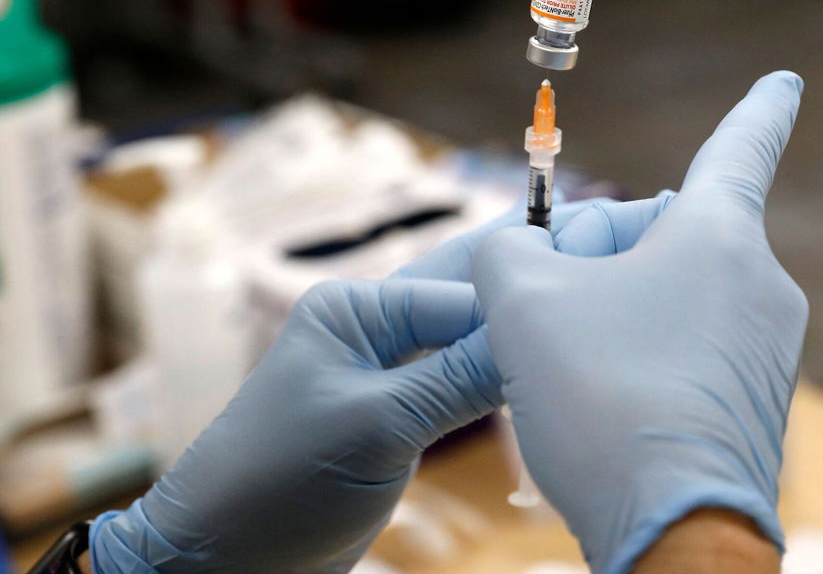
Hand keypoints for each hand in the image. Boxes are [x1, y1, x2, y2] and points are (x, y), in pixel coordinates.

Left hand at [90, 199, 597, 572]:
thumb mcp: (375, 426)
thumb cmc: (276, 483)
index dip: (522, 307)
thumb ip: (457, 378)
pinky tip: (539, 383)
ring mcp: (384, 377)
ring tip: (582, 332)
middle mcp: (371, 331)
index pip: (462, 294)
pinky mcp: (395, 421)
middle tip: (601, 277)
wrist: (221, 560)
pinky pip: (458, 389)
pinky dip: (496, 386)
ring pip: (468, 347)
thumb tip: (536, 336)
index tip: (588, 315)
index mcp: (355, 309)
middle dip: (524, 300)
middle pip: (467, 303)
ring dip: (513, 347)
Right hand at [473, 71, 806, 573]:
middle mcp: (760, 286)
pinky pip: (682, 351)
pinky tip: (597, 405)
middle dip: (599, 255)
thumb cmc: (603, 398)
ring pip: (667, 298)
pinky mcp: (752, 404)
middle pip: (665, 237)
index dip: (760, 107)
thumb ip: (509, 250)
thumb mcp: (522, 301)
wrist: (672, 531)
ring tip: (566, 368)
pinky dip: (633, 360)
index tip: (788, 79)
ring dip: (607, 311)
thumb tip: (522, 257)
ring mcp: (765, 350)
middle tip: (543, 304)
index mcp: (721, 237)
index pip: (742, 146)